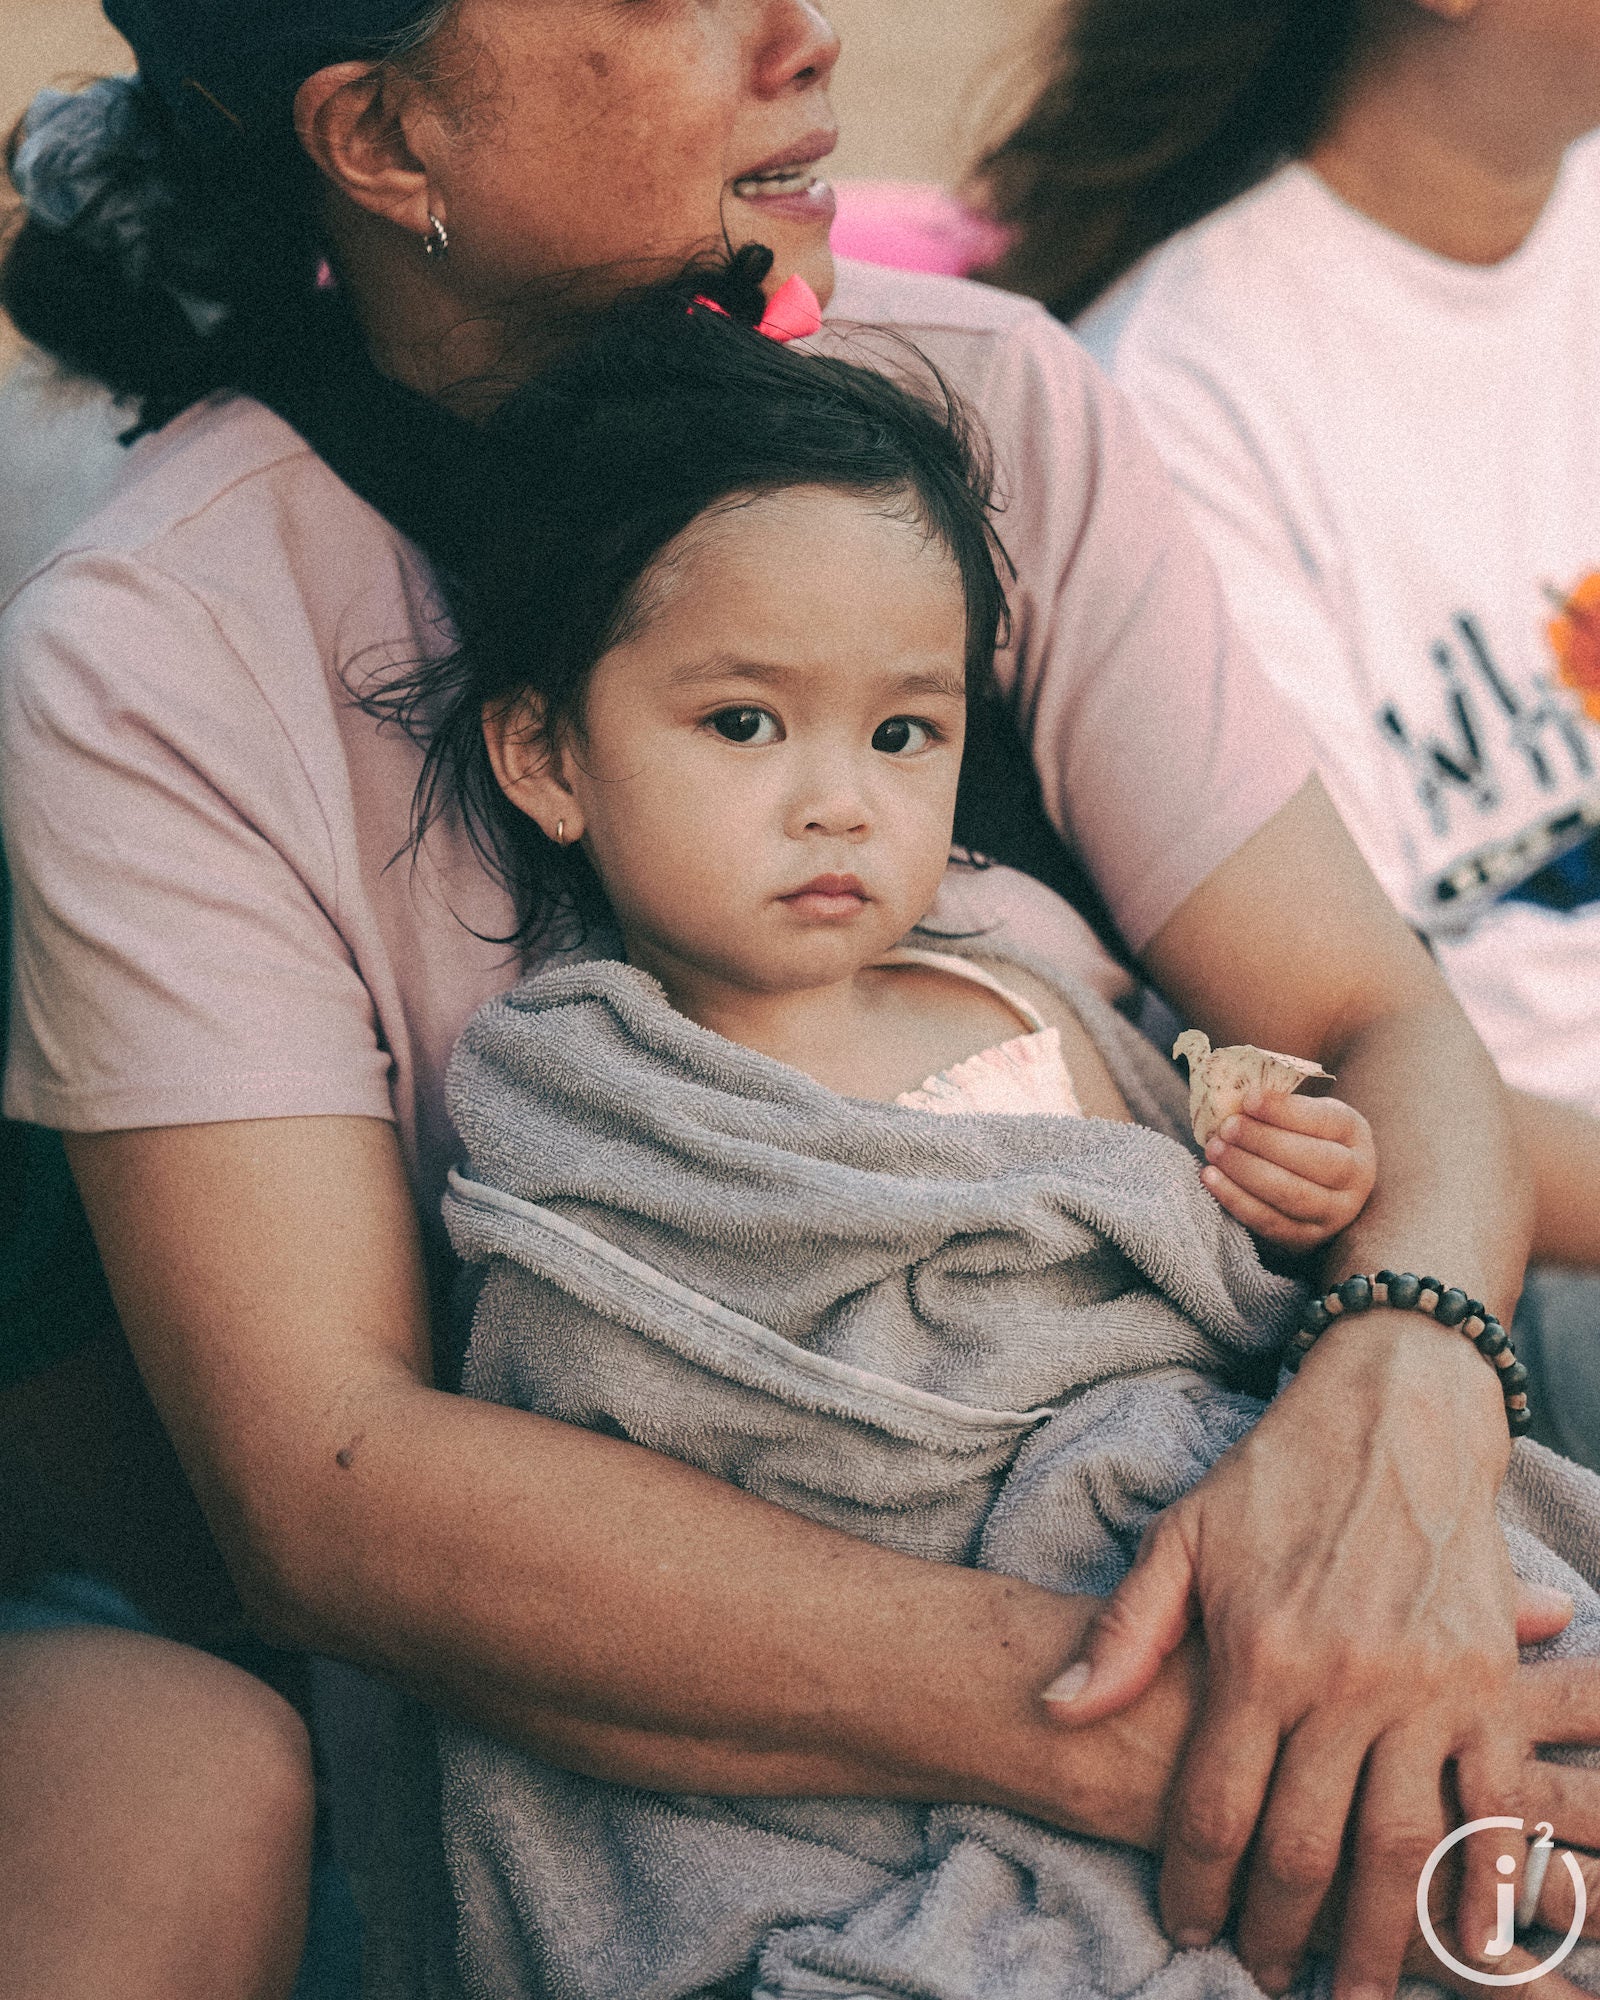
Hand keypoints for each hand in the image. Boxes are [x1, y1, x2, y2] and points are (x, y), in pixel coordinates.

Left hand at [1041, 1310, 1521, 1999]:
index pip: (1214, 1805)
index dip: (1194, 1882)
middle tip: (1263, 1974)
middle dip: (1279, 1928)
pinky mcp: (1487, 1681)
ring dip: (1377, 1936)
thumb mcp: (1181, 1538)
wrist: (1397, 1410)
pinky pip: (1495, 1805)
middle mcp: (1344, 1682)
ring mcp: (1426, 1686)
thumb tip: (1057, 1710)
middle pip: (1306, 1847)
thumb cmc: (1277, 1475)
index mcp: (1259, 1653)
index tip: (1185, 1926)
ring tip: (1350, 1988)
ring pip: (1401, 1848)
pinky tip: (1465, 1938)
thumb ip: (1124, 1635)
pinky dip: (1486, 1882)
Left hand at [1200, 1092, 1376, 1251]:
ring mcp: (1336, 1212)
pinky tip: (1210, 1178)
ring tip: (1214, 1150)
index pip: (1324, 1120)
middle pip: (1313, 1160)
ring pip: (1293, 1195)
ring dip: (1246, 1171)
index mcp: (1353, 1132)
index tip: (1247, 1099)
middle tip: (1226, 1128)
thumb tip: (1232, 1094)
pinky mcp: (1307, 1239)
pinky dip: (1236, 1200)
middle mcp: (1355, 1176)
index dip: (1285, 1110)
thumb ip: (1274, 1105)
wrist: (1311, 1186)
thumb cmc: (1297, 1136)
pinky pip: (1270, 1222)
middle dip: (1263, 1142)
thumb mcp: (1298, 1113)